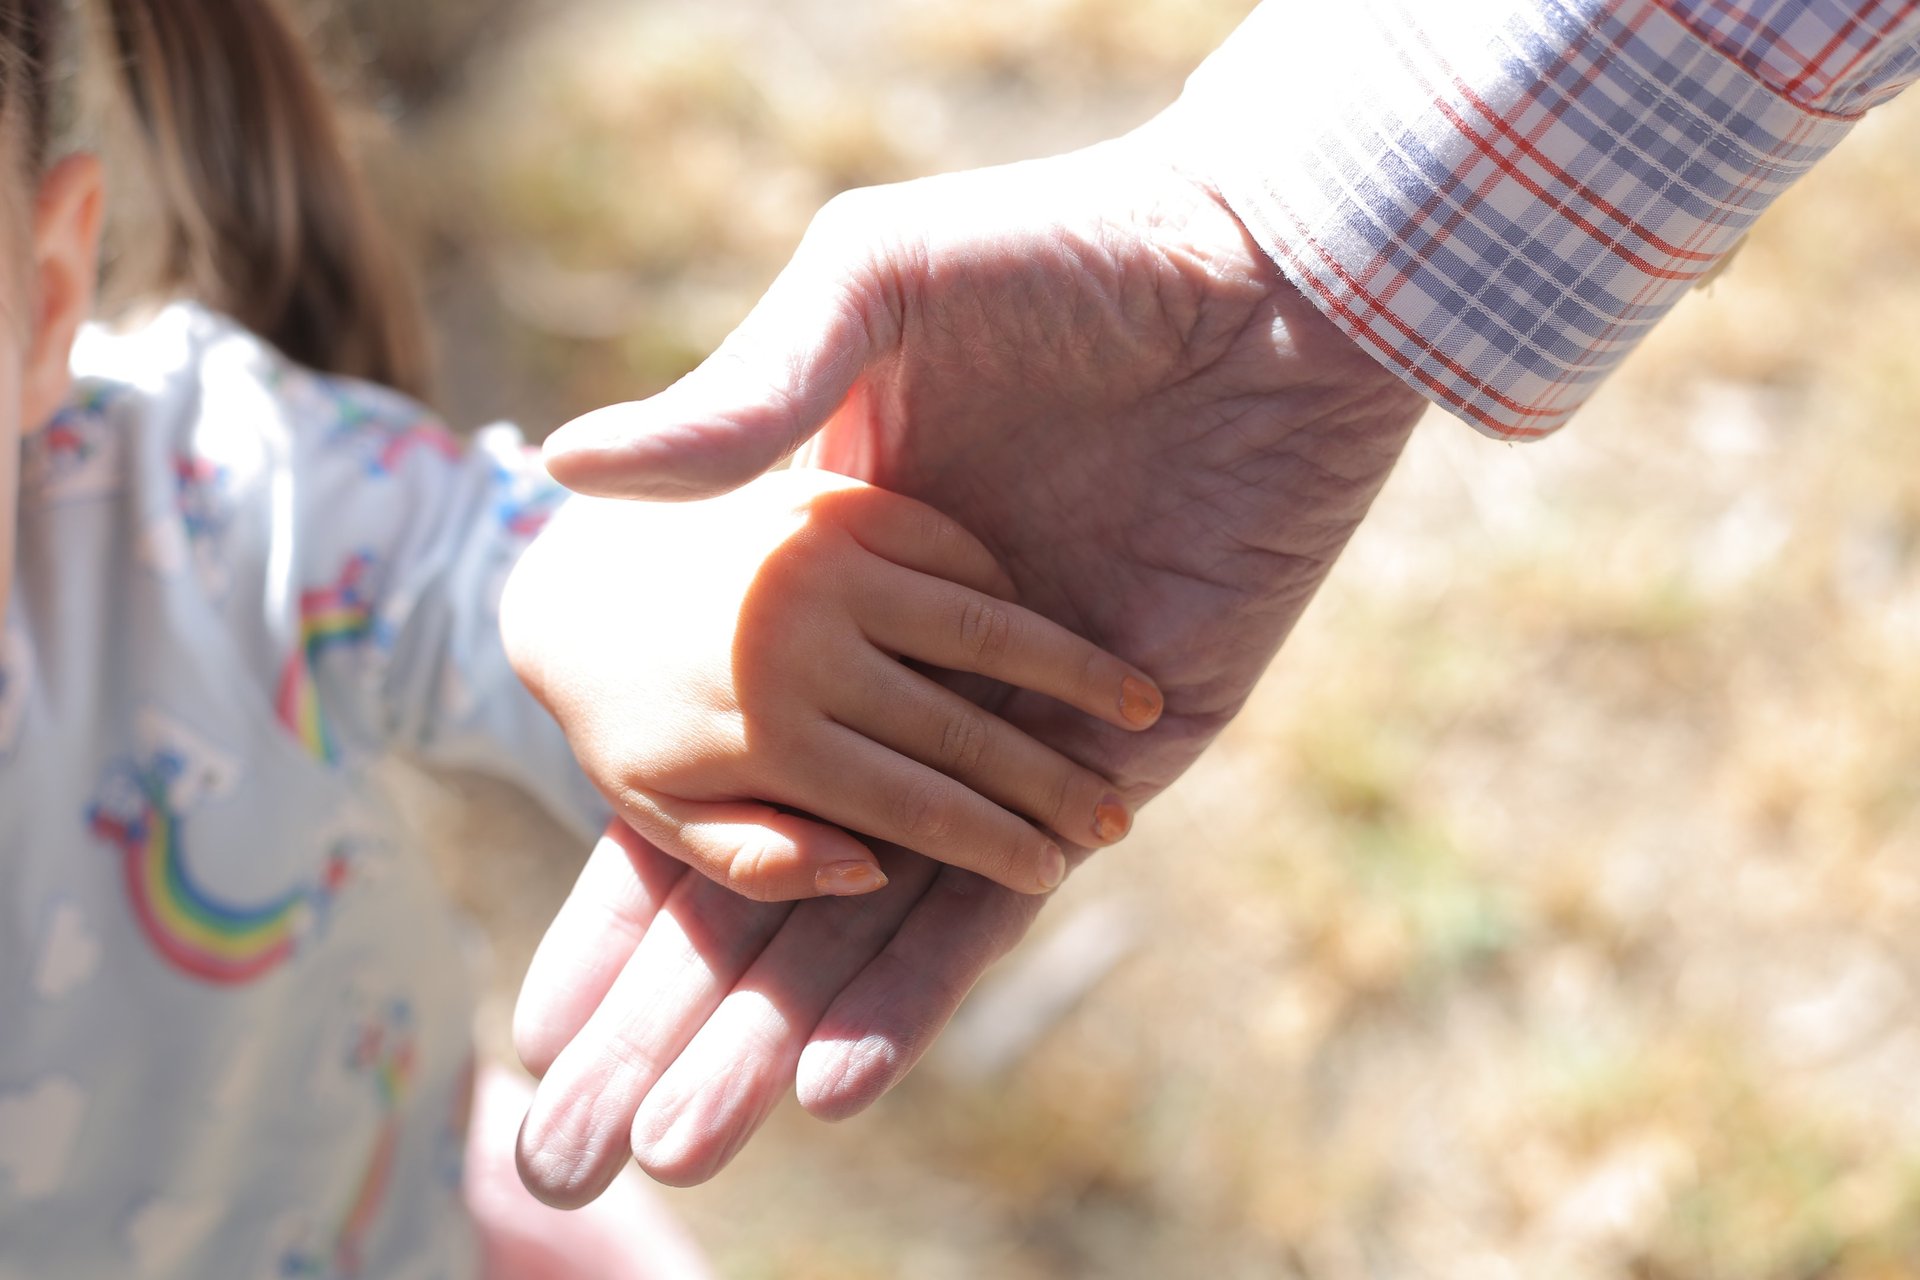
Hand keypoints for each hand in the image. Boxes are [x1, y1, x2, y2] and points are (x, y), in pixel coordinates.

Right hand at [512, 111, 1428, 1200]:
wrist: (1269, 271)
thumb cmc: (1067, 249)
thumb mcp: (876, 292)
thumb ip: (742, 395)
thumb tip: (565, 468)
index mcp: (847, 573)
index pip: (715, 762)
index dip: (628, 882)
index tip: (549, 997)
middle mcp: (926, 664)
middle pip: (788, 861)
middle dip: (694, 996)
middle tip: (597, 1123)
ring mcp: (1029, 716)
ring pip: (893, 898)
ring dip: (792, 1018)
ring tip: (694, 1133)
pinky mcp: (1138, 745)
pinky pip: (1021, 879)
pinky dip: (929, 973)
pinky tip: (836, 1068)